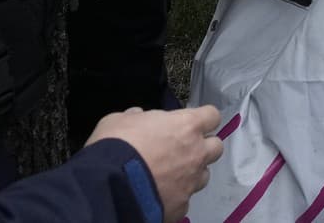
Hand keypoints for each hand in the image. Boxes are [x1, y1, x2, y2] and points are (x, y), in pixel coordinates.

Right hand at [87, 105, 222, 217]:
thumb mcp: (119, 120)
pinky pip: (185, 199)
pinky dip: (175, 196)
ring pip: (203, 175)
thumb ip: (136, 116)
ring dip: (192, 172)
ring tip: (170, 175)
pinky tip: (158, 194)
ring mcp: (191, 183)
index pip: (212, 116)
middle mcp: (196, 154)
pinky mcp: (181, 207)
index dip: (203, 118)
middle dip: (203, 146)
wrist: (108, 186)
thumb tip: (138, 116)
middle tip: (182, 149)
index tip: (191, 122)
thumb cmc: (116, 146)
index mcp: (186, 126)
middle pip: (216, 147)